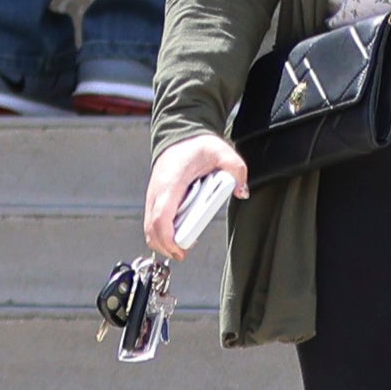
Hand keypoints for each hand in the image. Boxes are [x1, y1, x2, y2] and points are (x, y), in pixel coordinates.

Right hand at [142, 130, 249, 252]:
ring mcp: (153, 196)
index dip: (168, 238)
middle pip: (152, 229)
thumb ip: (235, 168)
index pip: (162, 217)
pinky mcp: (155, 199)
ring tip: (183, 245)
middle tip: (184, 253)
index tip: (180, 250)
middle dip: (165, 246)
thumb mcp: (220, 151)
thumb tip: (240, 190)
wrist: (180, 136)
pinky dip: (162, 233)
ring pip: (149, 228)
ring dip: (163, 242)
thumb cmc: (196, 145)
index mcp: (171, 182)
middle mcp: (157, 191)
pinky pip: (153, 222)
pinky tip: (178, 235)